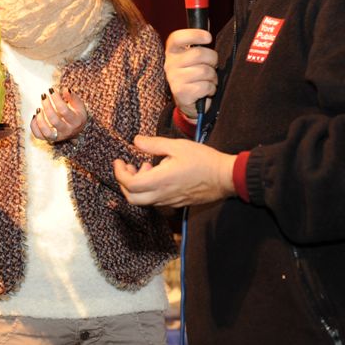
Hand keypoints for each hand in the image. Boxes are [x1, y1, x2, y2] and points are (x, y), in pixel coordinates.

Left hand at [31, 87, 87, 142]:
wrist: (76, 129)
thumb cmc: (76, 114)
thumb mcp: (78, 104)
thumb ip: (72, 97)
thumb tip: (65, 90)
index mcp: (76, 121)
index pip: (64, 110)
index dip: (56, 99)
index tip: (51, 90)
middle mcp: (67, 131)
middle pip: (54, 121)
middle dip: (47, 106)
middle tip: (44, 96)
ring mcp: (58, 136)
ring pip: (46, 132)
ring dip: (40, 119)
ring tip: (38, 108)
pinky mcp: (49, 139)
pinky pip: (38, 135)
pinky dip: (34, 126)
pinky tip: (35, 116)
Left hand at [113, 135, 235, 207]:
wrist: (225, 177)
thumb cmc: (203, 160)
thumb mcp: (177, 146)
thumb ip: (154, 144)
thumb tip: (136, 141)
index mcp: (160, 181)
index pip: (130, 184)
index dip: (119, 173)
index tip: (119, 161)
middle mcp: (163, 195)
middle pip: (132, 198)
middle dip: (124, 183)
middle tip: (128, 166)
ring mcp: (170, 201)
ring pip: (143, 201)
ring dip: (138, 185)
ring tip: (147, 166)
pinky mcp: (177, 203)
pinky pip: (155, 200)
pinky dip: (149, 189)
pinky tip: (158, 174)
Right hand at [164, 28, 217, 118]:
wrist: (189, 101)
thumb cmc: (194, 74)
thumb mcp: (195, 57)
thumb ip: (199, 42)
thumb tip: (207, 22)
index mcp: (172, 51)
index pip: (177, 38)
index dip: (194, 35)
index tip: (208, 38)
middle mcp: (169, 63)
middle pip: (199, 54)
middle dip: (213, 60)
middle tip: (212, 65)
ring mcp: (173, 78)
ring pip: (205, 71)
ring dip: (213, 77)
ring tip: (208, 80)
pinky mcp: (181, 92)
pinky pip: (205, 86)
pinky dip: (211, 89)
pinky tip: (205, 91)